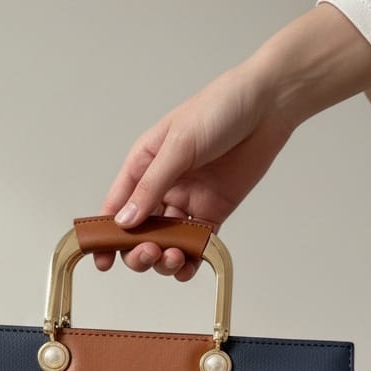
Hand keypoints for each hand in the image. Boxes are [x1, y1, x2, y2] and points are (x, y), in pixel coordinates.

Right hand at [95, 5, 370, 279]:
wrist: (268, 105)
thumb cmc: (220, 109)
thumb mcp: (179, 144)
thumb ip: (152, 185)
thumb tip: (125, 221)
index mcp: (144, 165)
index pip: (117, 206)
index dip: (105, 235)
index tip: (101, 260)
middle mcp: (162, 187)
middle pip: (139, 232)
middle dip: (137, 250)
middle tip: (148, 253)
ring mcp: (188, 202)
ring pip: (166, 243)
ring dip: (163, 258)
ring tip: (172, 257)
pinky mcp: (213, 213)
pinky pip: (196, 245)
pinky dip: (190, 260)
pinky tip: (188, 265)